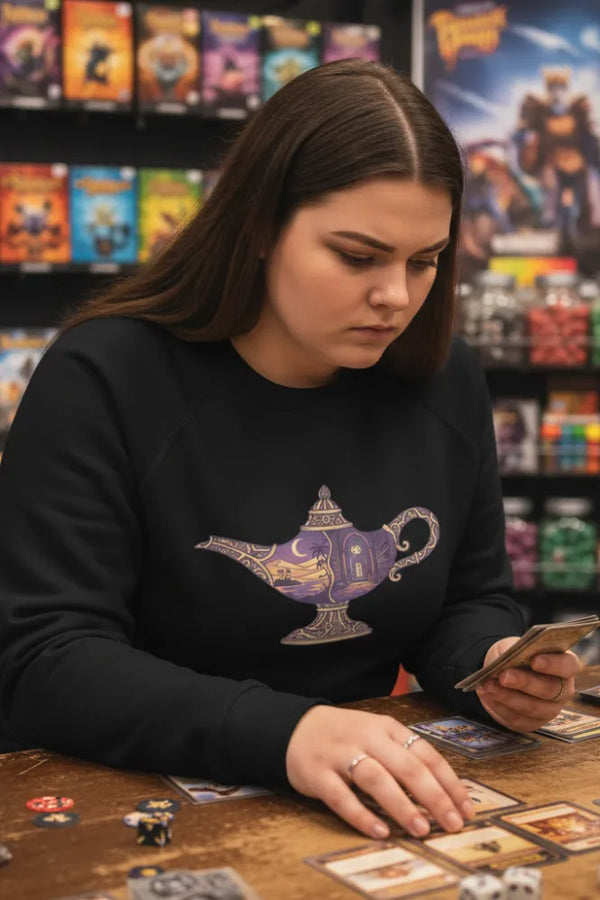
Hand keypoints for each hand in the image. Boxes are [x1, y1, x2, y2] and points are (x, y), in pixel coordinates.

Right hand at [285, 705, 472, 839]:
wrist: (296, 727)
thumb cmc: (346, 737)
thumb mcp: (377, 736)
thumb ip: (404, 758)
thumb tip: (441, 794)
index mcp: (386, 728)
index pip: (425, 753)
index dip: (448, 782)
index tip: (465, 808)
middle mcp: (366, 737)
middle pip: (406, 765)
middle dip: (433, 796)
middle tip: (451, 823)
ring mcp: (340, 754)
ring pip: (375, 778)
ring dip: (401, 805)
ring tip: (421, 829)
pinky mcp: (317, 773)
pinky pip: (340, 796)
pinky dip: (360, 814)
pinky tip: (379, 830)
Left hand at [476, 637, 581, 731]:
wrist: (504, 670)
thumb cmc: (515, 655)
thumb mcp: (514, 646)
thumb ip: (515, 651)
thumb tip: (508, 661)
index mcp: (564, 665)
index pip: (568, 665)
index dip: (553, 664)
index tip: (534, 660)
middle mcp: (562, 690)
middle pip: (550, 689)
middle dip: (524, 682)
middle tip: (504, 676)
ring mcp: (549, 709)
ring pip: (532, 708)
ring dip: (508, 697)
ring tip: (488, 686)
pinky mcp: (531, 723)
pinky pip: (517, 719)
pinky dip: (499, 707)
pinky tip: (487, 695)